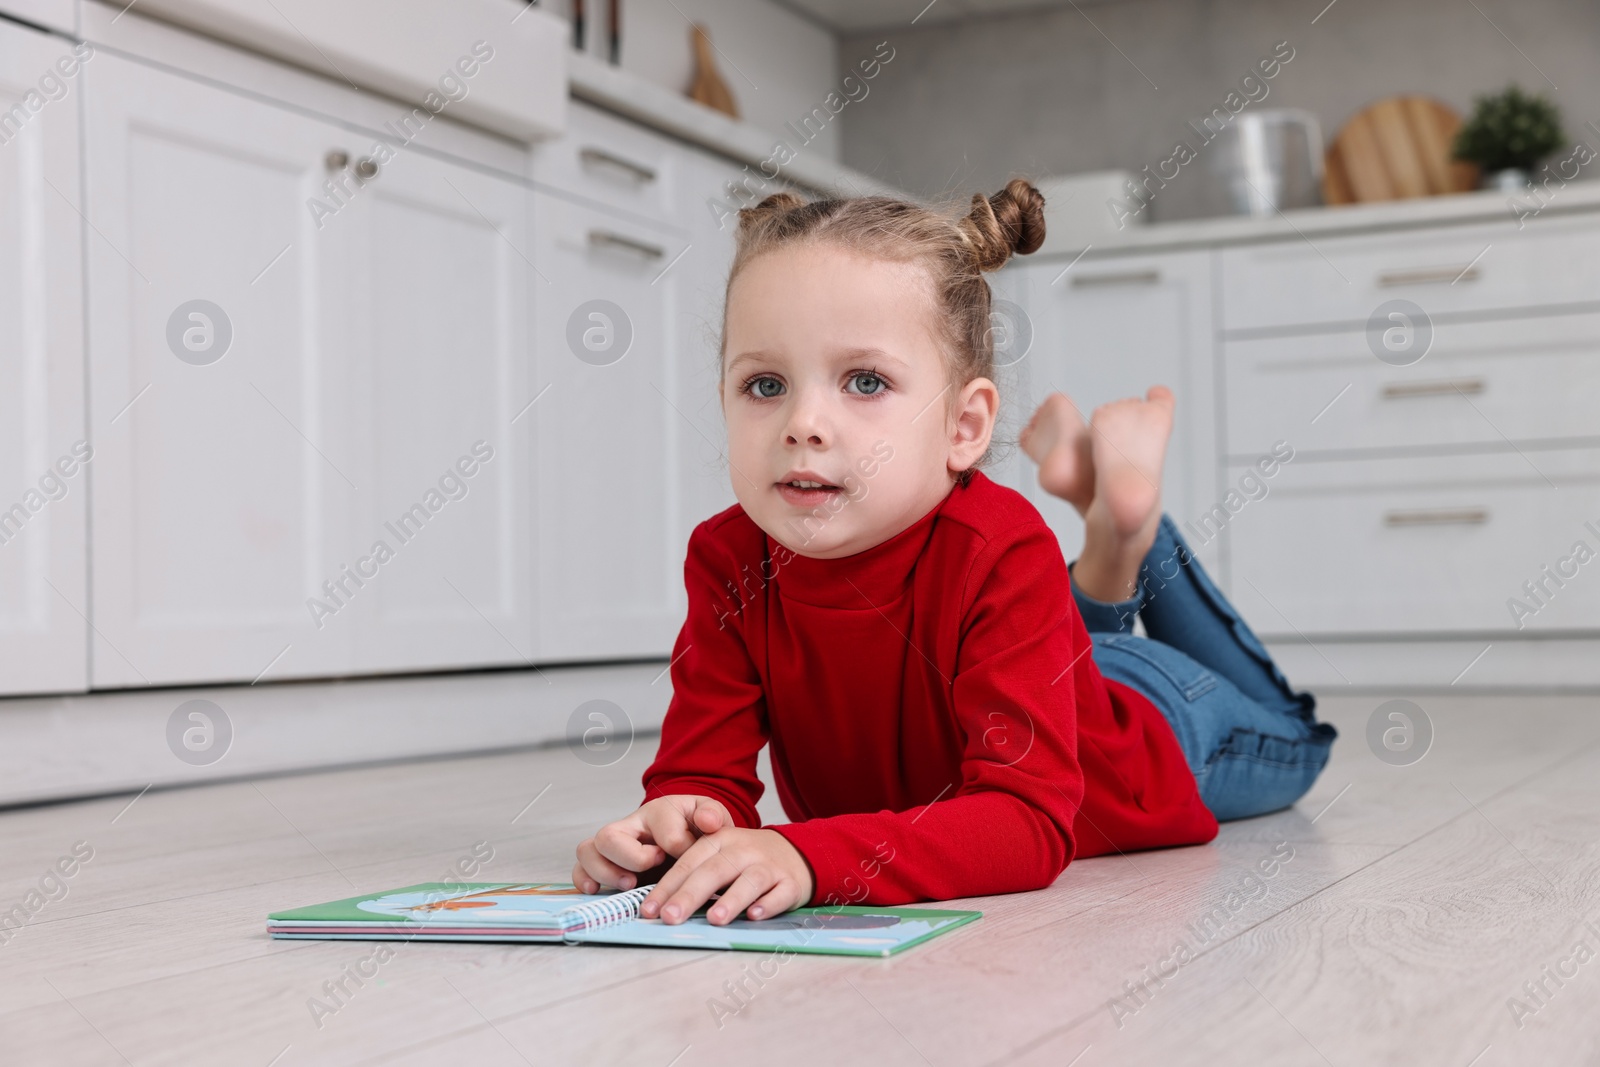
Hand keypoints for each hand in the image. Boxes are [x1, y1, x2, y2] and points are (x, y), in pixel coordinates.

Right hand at [572, 795, 732, 893]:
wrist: (685, 833)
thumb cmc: (695, 828)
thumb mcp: (711, 817)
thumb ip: (713, 815)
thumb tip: (708, 822)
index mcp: (659, 811)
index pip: (662, 828)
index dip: (677, 846)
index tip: (687, 856)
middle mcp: (630, 825)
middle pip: (610, 835)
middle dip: (631, 858)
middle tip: (653, 867)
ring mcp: (614, 844)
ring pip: (588, 850)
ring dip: (605, 871)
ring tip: (629, 885)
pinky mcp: (605, 862)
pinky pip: (580, 867)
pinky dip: (584, 879)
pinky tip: (596, 891)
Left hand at [639, 827, 814, 925]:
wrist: (796, 852)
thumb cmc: (746, 860)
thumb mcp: (719, 855)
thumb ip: (693, 875)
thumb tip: (659, 908)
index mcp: (719, 841)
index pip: (688, 863)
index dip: (667, 887)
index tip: (649, 910)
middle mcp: (743, 850)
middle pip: (714, 871)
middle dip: (690, 894)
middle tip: (670, 917)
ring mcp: (769, 866)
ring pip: (749, 881)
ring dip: (731, 900)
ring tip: (714, 920)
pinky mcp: (791, 882)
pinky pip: (780, 893)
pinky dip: (769, 904)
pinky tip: (755, 916)